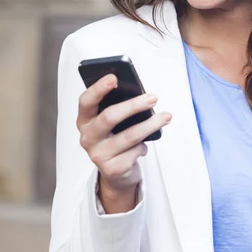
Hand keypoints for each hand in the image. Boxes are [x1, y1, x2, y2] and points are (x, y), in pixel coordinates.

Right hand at [77, 74, 170, 209]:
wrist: (116, 174)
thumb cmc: (116, 138)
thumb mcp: (113, 123)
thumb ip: (117, 108)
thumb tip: (140, 94)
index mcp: (84, 120)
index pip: (86, 101)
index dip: (98, 88)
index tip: (114, 77)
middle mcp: (87, 137)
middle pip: (109, 116)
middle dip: (134, 105)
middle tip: (153, 97)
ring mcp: (98, 155)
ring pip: (129, 135)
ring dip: (151, 124)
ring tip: (166, 116)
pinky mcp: (112, 169)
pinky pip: (135, 151)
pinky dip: (144, 146)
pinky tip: (144, 146)